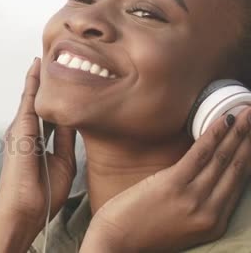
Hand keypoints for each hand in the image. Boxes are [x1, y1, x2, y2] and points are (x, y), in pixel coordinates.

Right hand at [0, 57, 76, 228]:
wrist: (24, 210)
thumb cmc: (43, 193)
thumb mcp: (63, 161)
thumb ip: (65, 139)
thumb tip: (74, 119)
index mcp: (34, 140)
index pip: (46, 111)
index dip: (54, 94)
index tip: (63, 76)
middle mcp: (23, 130)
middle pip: (36, 99)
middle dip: (44, 79)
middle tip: (54, 54)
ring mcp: (18, 128)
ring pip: (30, 95)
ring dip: (37, 75)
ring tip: (45, 53)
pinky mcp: (19, 129)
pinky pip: (27, 99)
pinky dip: (32, 81)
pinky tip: (37, 65)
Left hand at [81, 107, 250, 252]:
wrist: (116, 243)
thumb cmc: (141, 232)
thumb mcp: (180, 224)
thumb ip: (196, 205)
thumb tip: (202, 177)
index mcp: (213, 223)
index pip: (238, 185)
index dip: (248, 157)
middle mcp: (209, 212)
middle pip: (236, 169)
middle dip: (248, 140)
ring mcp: (193, 198)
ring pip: (223, 159)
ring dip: (238, 132)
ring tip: (248, 113)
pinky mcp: (173, 185)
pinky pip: (200, 155)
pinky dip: (214, 135)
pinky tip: (224, 121)